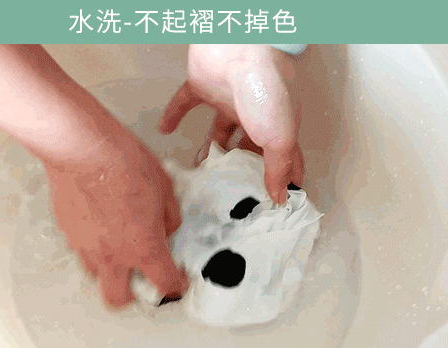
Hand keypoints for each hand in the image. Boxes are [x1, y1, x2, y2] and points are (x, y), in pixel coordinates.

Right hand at [43, 129, 187, 307]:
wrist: (83, 148)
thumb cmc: (123, 162)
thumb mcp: (164, 187)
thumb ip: (169, 216)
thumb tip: (167, 228)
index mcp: (142, 247)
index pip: (164, 284)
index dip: (175, 287)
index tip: (177, 282)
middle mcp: (111, 254)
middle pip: (117, 299)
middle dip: (132, 295)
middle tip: (141, 278)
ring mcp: (85, 246)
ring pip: (95, 275)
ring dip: (108, 269)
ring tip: (117, 248)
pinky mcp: (67, 231)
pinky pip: (81, 249)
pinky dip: (92, 245)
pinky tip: (99, 224)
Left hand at [159, 44, 303, 203]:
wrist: (240, 49)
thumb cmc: (266, 92)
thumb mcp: (280, 137)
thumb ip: (279, 167)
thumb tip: (281, 197)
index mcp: (275, 126)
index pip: (282, 156)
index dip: (281, 176)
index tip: (275, 199)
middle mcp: (252, 115)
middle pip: (246, 146)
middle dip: (240, 166)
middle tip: (228, 192)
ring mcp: (226, 100)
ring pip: (217, 131)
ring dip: (209, 150)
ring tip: (199, 173)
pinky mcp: (201, 87)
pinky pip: (184, 104)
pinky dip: (173, 116)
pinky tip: (164, 130)